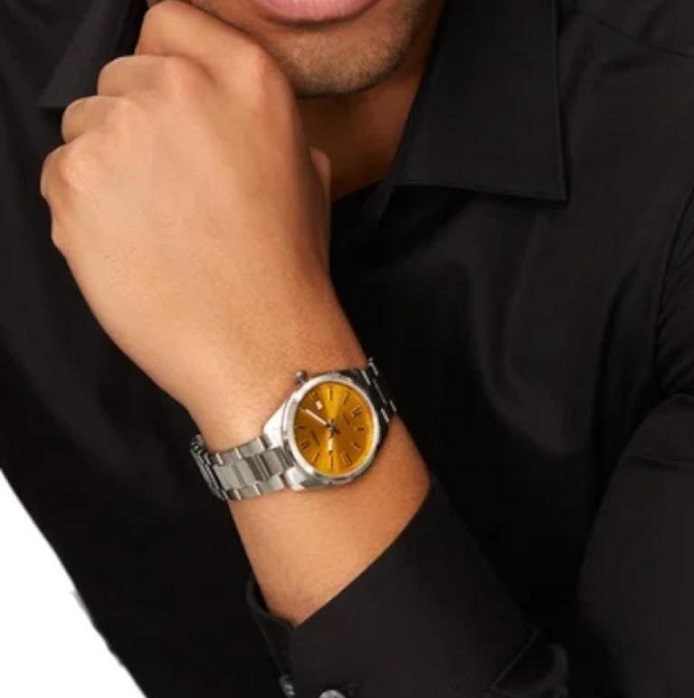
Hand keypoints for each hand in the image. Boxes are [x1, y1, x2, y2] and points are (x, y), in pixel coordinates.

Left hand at [39, 0, 350, 423]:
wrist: (256, 343)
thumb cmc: (285, 268)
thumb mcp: (307, 175)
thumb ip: (260, 123)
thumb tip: (230, 116)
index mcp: (245, 77)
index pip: (167, 20)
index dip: (163, 66)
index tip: (168, 106)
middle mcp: (176, 87)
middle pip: (119, 76)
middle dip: (136, 123)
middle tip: (167, 187)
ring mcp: (118, 130)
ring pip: (84, 125)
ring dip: (107, 166)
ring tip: (150, 226)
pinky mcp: (72, 180)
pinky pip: (59, 175)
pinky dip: (83, 207)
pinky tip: (128, 246)